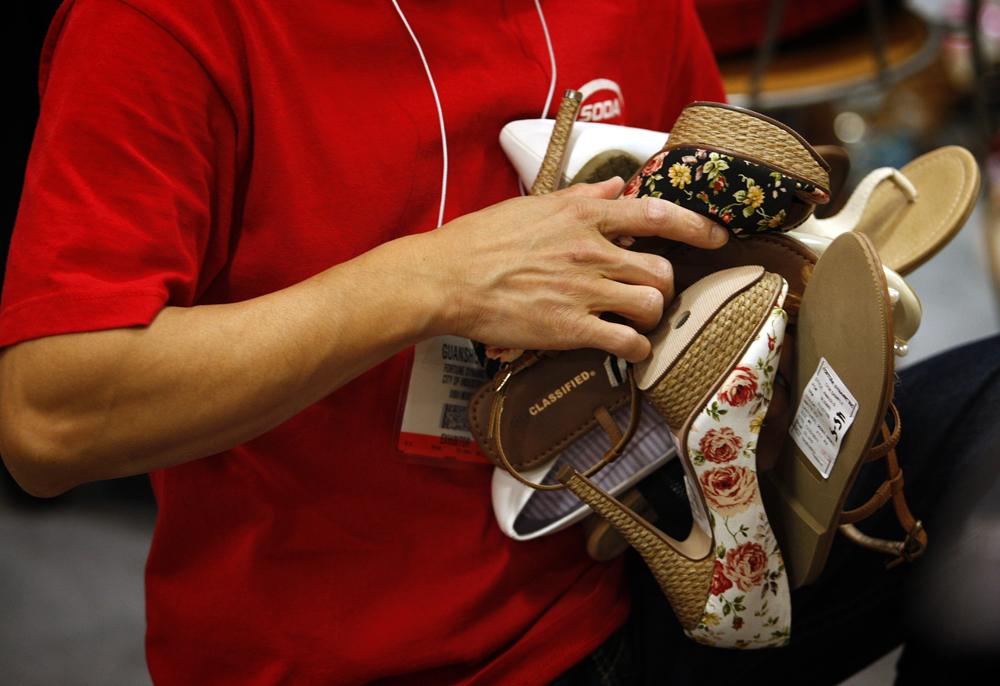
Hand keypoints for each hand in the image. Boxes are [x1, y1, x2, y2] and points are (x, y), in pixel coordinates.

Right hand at [422, 177, 727, 362]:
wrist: (448, 278)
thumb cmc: (482, 241)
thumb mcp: (535, 205)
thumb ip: (583, 196)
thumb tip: (616, 184)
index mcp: (584, 216)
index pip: (656, 214)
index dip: (695, 226)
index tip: (716, 236)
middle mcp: (592, 251)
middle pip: (662, 270)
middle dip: (662, 284)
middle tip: (647, 292)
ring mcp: (585, 291)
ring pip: (652, 305)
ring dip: (650, 316)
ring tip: (633, 320)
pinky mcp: (573, 328)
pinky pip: (629, 341)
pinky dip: (637, 349)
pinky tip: (628, 349)